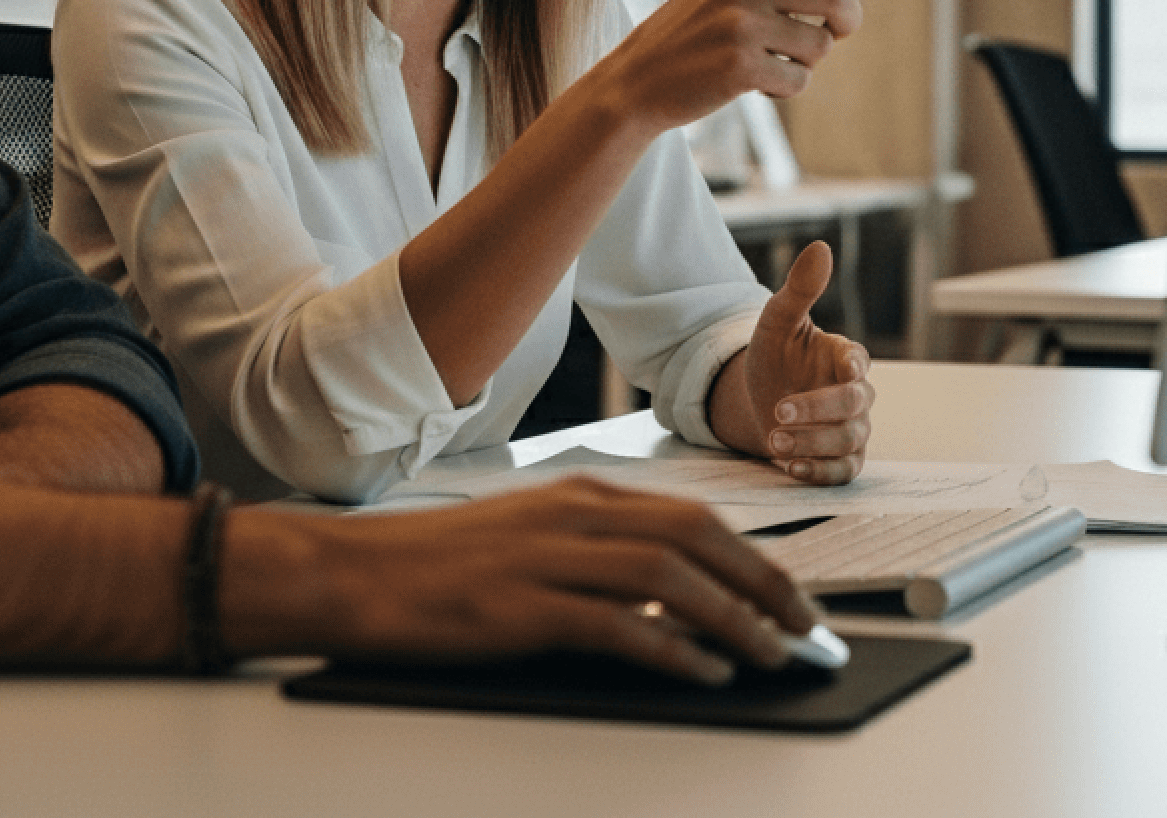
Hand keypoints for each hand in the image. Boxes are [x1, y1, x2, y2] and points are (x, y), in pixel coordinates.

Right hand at [225, 479, 826, 685]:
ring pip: (668, 577)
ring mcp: (548, 558)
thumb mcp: (529, 536)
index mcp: (579, 495)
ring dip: (734, 617)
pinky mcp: (523, 606)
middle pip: (696, 538)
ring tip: (774, 654)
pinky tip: (704, 671)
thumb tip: (668, 592)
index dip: (755, 558)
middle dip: (764, 582)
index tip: (794, 596)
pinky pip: (617, 625)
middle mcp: (573, 515)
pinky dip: (671, 648)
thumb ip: (595, 551)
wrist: (357, 572)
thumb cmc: (441, 564)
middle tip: (809, 628)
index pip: (692, 518)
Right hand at [588, 0, 902, 138]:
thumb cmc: (690, 36)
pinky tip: (753, 85)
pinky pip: (799, 80)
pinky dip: (786, 89)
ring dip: (806, 61)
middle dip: (847, 20)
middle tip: (839, 32)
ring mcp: (739, 25)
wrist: (635, 80)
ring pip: (820, 45)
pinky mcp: (739, 67)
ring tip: (767, 62)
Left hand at [709, 240, 873, 483]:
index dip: (851, 369)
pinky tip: (792, 468)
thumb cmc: (774, 356)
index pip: (859, 363)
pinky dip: (819, 472)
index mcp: (846, 357)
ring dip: (811, 443)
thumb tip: (821, 247)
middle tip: (777, 411)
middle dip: (817, 411)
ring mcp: (852, 429)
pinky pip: (841, 472)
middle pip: (853, 406)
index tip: (839, 372)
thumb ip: (799, 289)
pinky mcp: (841, 459)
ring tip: (774, 441)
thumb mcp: (776, 321)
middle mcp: (855, 395)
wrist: (757, 400)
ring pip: (848, 441)